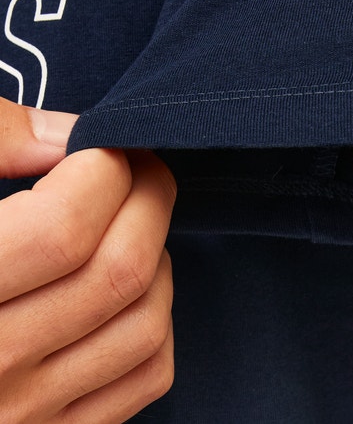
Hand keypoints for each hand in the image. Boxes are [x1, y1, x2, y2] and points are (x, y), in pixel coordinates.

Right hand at [0, 97, 176, 422]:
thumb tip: (68, 136)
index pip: (64, 228)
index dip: (105, 167)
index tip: (103, 143)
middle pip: (117, 271)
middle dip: (147, 197)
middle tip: (134, 166)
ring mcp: (17, 413)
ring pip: (144, 323)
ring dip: (156, 256)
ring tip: (127, 221)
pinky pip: (145, 377)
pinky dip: (156, 320)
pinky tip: (122, 287)